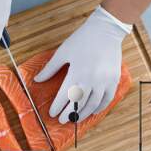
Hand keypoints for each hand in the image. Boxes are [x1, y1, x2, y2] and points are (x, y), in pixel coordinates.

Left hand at [34, 6, 131, 123]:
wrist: (106, 30)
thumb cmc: (82, 40)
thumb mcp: (62, 53)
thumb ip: (50, 69)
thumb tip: (37, 80)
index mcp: (76, 73)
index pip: (64, 96)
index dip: (57, 107)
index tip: (52, 113)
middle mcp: (91, 80)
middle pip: (78, 104)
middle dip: (69, 114)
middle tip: (62, 120)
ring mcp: (104, 81)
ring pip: (93, 104)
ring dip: (83, 114)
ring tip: (75, 119)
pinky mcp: (114, 79)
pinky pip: (107, 98)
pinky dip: (100, 107)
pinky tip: (93, 112)